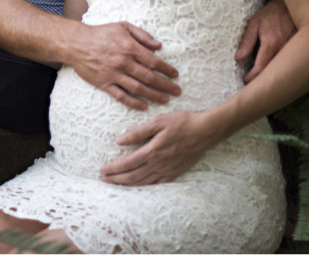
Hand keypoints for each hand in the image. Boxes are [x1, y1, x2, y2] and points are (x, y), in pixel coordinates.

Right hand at [68, 21, 180, 110]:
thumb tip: (159, 46)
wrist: (76, 43)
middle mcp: (123, 62)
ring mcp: (113, 74)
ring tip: (165, 100)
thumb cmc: (100, 33)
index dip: (167, 69)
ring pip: (138, 88)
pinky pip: (121, 96)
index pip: (153, 61)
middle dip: (165, 86)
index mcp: (129, 47)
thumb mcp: (122, 26)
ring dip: (154, 96)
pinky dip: (134, 103)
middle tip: (177, 91)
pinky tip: (144, 106)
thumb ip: (142, 35)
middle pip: (149, 77)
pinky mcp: (104, 83)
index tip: (175, 75)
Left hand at [99, 111, 214, 184]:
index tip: (102, 170)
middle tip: (104, 179)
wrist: (206, 131)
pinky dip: (145, 186)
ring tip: (116, 184)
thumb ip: (138, 132)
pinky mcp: (176, 173)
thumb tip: (119, 141)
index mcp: (153, 151)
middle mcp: (159, 164)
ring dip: (128, 184)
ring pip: (144, 182)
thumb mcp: (158, 122)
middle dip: (116, 179)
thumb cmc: (182, 123)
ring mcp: (168, 170)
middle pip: (133, 176)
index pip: (127, 163)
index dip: (113, 169)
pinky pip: (157, 183)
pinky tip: (138, 185)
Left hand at [235, 0, 296, 82]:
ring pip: (284, 70)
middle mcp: (284, 49)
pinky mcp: (301, 50)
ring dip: (273, 77)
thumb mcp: (254, 23)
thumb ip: (246, 41)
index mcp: (271, 43)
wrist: (291, 5)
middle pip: (273, 72)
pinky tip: (277, 73)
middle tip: (253, 86)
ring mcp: (295, 50)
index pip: (261, 67)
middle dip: (263, 81)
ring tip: (263, 82)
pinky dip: (283, 70)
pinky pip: (291, 64)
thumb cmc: (271, 14)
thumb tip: (238, 58)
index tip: (245, 81)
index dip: (252, 77)